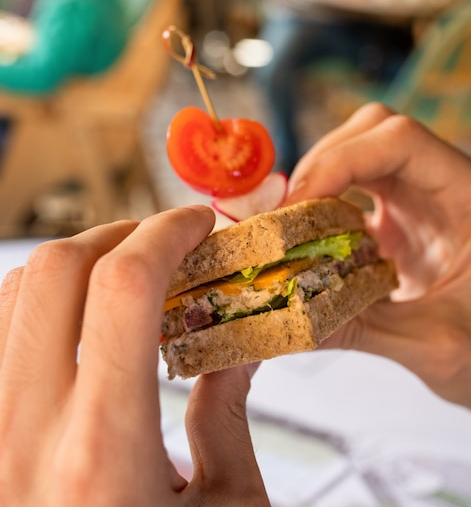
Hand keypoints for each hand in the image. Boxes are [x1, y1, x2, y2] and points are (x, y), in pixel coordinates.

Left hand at [0, 208, 268, 505]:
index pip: (123, 290)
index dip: (167, 233)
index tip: (199, 223)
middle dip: (125, 234)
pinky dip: (38, 297)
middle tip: (166, 244)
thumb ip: (228, 413)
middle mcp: (28, 432)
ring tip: (126, 275)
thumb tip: (242, 342)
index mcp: (106, 452)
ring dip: (80, 260)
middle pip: (60, 269)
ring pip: (16, 288)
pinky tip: (78, 315)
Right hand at [287, 103, 470, 419]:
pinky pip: (356, 192)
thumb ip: (360, 330)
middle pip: (374, 133)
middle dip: (322, 164)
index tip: (298, 204)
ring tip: (291, 226)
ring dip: (318, 182)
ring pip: (361, 155)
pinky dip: (324, 208)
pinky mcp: (404, 221)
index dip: (341, 160)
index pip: (400, 141)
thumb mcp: (435, 347)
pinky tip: (310, 241)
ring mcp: (424, 201)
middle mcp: (446, 187)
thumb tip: (285, 321)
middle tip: (286, 213)